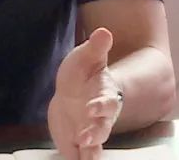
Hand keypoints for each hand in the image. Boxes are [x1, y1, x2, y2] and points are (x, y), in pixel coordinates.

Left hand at [48, 28, 123, 159]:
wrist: (71, 92)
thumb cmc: (82, 73)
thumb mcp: (85, 57)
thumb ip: (95, 48)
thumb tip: (104, 31)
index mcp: (104, 96)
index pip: (108, 102)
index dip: (101, 106)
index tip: (92, 107)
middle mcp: (99, 118)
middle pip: (103, 129)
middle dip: (95, 134)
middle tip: (85, 138)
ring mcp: (88, 132)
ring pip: (94, 146)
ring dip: (89, 152)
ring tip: (84, 156)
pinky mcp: (76, 144)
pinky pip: (80, 156)